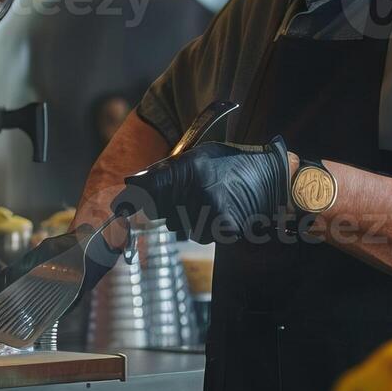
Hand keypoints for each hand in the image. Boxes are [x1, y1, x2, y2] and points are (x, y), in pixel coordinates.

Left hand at [112, 137, 291, 243]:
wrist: (273, 178)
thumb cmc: (235, 163)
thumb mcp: (200, 156)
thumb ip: (169, 170)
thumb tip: (135, 185)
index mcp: (192, 167)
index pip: (150, 186)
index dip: (130, 198)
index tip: (119, 205)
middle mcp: (198, 189)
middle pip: (163, 210)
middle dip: (167, 206)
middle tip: (188, 194)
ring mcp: (212, 211)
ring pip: (182, 225)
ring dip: (189, 218)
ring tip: (211, 200)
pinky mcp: (224, 228)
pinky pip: (201, 234)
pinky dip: (207, 227)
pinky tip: (220, 212)